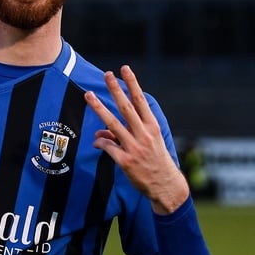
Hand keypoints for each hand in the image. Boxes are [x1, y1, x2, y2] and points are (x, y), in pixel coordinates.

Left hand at [84, 65, 188, 214]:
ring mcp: (134, 148)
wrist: (166, 186)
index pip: (140, 100)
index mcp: (152, 126)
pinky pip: (108, 146)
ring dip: (99, 107)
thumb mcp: (146, 143)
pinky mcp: (126, 161)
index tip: (125, 68)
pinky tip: (97, 141)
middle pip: (126, 107)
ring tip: (88, 95)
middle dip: (115, 89)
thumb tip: (100, 132)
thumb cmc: (155, 161)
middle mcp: (144, 134)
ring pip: (112, 124)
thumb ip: (123, 134)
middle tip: (106, 74)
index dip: (132, 83)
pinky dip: (101, 142)